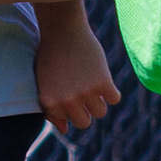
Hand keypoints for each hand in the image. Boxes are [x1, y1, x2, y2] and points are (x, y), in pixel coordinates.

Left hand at [33, 5, 119, 132]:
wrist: (63, 29)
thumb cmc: (52, 56)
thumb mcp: (45, 84)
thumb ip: (52, 109)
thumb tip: (65, 130)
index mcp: (49, 103)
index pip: (69, 120)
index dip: (71, 106)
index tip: (69, 88)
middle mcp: (66, 101)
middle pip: (85, 122)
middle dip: (86, 108)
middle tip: (83, 88)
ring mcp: (85, 93)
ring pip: (100, 111)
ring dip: (99, 99)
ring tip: (92, 81)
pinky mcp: (103, 82)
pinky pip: (115, 98)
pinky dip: (112, 90)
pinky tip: (102, 76)